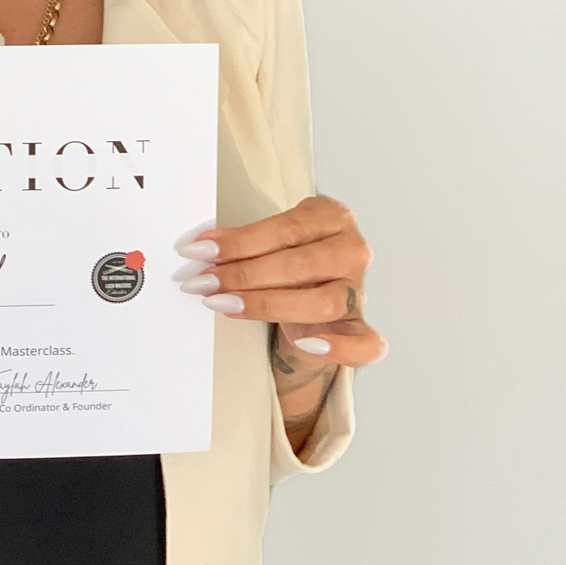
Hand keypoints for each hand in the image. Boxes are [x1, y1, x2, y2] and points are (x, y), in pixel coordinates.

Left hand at [175, 194, 385, 365]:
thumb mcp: (270, 240)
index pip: (286, 229)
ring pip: (323, 302)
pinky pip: (366, 342)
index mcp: (332, 216)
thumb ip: (245, 243)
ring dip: (267, 305)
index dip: (240, 242)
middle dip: (245, 274)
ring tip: (226, 304)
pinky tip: (306, 345)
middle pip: (300, 265)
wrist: (312, 284)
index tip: (200, 252)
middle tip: (205, 282)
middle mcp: (353, 250)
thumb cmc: (287, 256)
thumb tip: (198, 251)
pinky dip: (340, 348)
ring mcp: (359, 289)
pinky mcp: (360, 325)